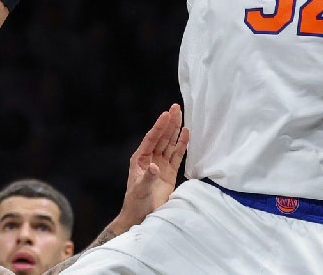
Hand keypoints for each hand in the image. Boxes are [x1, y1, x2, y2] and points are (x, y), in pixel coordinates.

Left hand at [114, 104, 189, 229]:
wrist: (141, 215)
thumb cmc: (136, 202)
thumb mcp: (140, 190)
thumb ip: (148, 177)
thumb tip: (155, 166)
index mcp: (140, 158)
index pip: (151, 138)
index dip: (159, 126)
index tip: (166, 114)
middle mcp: (150, 158)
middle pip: (162, 137)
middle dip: (169, 123)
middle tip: (176, 107)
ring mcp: (160, 164)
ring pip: (169, 143)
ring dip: (175, 130)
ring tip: (182, 115)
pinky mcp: (169, 172)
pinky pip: (177, 155)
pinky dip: (182, 145)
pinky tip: (186, 134)